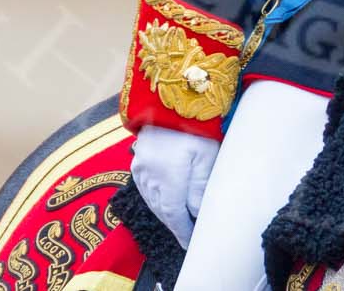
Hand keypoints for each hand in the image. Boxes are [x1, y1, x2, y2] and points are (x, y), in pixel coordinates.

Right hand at [130, 124, 219, 247]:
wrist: (168, 100)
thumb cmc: (194, 127)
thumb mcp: (206, 156)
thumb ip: (200, 188)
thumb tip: (196, 214)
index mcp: (166, 180)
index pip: (174, 216)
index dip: (183, 232)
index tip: (191, 243)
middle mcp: (149, 178)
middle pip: (162, 211)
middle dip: (175, 225)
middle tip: (187, 235)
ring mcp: (140, 169)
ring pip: (152, 201)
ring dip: (165, 213)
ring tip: (178, 221)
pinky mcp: (137, 160)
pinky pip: (145, 188)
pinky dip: (156, 199)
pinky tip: (164, 200)